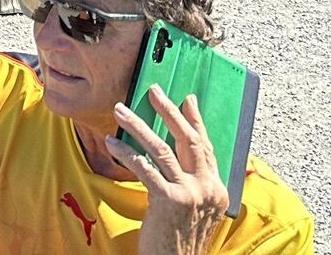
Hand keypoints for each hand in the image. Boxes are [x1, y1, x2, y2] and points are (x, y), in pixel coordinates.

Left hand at [111, 89, 230, 254]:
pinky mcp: (170, 200)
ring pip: (162, 148)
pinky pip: (145, 167)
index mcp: (217, 190)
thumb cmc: (180, 239)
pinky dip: (127, 152)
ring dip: (138, 125)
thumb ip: (192, 184)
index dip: (196, 121)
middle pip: (189, 139)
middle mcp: (208, 189)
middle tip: (154, 91)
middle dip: (170, 111)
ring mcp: (191, 193)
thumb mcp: (195, 210)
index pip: (207, 147)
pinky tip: (112, 142)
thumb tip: (176, 156)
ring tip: (121, 110)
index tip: (187, 99)